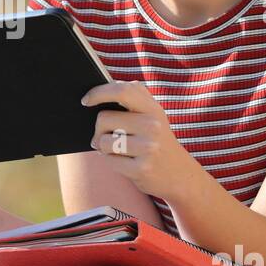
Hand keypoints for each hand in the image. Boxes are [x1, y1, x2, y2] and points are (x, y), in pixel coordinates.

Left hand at [81, 80, 189, 203]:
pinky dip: (111, 162)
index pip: (122, 90)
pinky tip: (125, 163)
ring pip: (103, 141)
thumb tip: (101, 90)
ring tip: (118, 151)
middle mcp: (152, 125)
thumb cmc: (157, 142)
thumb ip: (135, 97)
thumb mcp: (154, 116)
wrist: (180, 175)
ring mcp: (149, 147)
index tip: (85, 101)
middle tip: (105, 137)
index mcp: (153, 109)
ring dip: (104, 148)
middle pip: (104, 118)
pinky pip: (110, 161)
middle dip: (98, 130)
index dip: (99, 93)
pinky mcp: (142, 168)